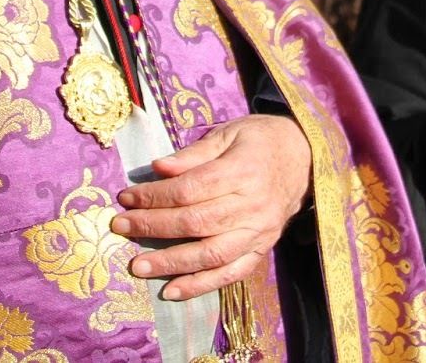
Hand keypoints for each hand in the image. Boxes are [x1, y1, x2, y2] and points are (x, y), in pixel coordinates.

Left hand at [112, 114, 311, 300]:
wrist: (305, 158)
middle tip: (120, 227)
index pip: (190, 189)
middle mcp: (252, 206)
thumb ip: (193, 154)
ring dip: (171, 263)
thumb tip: (157, 168)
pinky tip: (172, 291)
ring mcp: (259, 232)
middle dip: (153, 227)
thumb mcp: (227, 133)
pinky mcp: (262, 250)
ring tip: (137, 266)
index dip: (155, 196)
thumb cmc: (259, 141)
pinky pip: (230, 274)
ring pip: (211, 254)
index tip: (126, 197)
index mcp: (242, 171)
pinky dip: (201, 286)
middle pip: (196, 223)